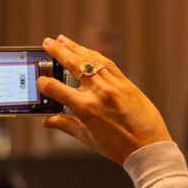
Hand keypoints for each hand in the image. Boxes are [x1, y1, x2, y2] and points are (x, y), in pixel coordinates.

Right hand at [37, 35, 171, 164]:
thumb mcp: (87, 138)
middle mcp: (99, 92)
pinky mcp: (127, 83)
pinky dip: (94, 55)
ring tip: (63, 40)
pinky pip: (107, 64)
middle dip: (57, 51)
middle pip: (73, 64)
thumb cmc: (118, 147)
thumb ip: (66, 125)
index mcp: (85, 108)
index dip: (43, 83)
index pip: (55, 88)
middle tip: (47, 42)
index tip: (39, 80)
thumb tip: (47, 121)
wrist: (148, 147)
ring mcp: (114, 85)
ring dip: (75, 47)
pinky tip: (86, 51)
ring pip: (90, 59)